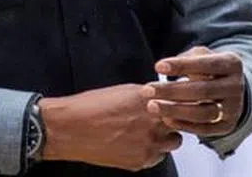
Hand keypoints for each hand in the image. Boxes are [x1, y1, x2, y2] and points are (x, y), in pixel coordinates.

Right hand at [40, 83, 181, 169]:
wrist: (71, 129)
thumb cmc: (91, 106)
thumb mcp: (123, 90)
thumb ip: (147, 95)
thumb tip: (160, 96)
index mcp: (149, 101)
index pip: (179, 101)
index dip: (178, 101)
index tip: (177, 101)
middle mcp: (152, 123)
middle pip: (181, 122)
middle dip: (175, 119)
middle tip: (165, 117)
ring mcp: (148, 144)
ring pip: (173, 142)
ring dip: (167, 136)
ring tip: (152, 132)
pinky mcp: (140, 161)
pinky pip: (157, 157)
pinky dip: (153, 151)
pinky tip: (139, 144)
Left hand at [141, 47, 244, 137]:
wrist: (229, 88)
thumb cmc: (207, 67)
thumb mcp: (201, 55)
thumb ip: (186, 58)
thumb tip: (164, 68)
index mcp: (231, 63)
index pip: (206, 64)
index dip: (181, 66)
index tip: (157, 67)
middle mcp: (236, 86)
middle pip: (203, 90)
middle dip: (172, 91)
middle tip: (147, 90)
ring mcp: (234, 108)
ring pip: (203, 113)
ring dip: (175, 110)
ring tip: (152, 106)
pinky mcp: (227, 125)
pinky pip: (204, 129)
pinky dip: (184, 125)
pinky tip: (166, 119)